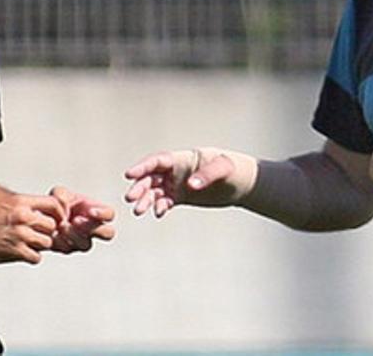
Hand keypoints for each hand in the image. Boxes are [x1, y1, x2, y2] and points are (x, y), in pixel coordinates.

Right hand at [0, 193, 64, 263]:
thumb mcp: (4, 203)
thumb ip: (24, 207)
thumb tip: (41, 212)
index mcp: (21, 202)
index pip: (53, 204)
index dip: (59, 213)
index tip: (59, 219)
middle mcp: (23, 217)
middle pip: (52, 225)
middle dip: (46, 231)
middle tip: (37, 234)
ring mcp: (21, 235)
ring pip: (47, 242)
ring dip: (39, 245)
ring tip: (27, 244)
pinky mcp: (16, 251)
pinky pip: (36, 257)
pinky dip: (31, 257)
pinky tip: (21, 253)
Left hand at [48, 186, 115, 252]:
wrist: (43, 217)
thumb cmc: (55, 203)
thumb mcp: (58, 193)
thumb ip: (62, 194)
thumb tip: (64, 204)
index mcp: (96, 211)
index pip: (110, 214)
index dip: (103, 214)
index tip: (90, 212)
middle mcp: (92, 228)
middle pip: (108, 234)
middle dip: (94, 228)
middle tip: (76, 220)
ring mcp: (82, 240)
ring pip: (86, 245)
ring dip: (74, 235)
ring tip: (62, 225)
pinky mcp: (68, 249)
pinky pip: (69, 249)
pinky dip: (61, 241)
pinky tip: (54, 233)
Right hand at [123, 147, 254, 216]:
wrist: (243, 183)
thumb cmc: (234, 169)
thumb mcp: (223, 169)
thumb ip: (207, 175)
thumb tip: (190, 185)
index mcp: (183, 158)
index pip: (158, 161)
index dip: (142, 166)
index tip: (129, 174)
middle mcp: (177, 170)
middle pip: (152, 177)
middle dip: (140, 187)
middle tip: (131, 199)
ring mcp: (178, 184)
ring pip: (155, 191)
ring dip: (146, 200)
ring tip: (138, 211)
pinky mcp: (182, 197)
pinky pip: (165, 202)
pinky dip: (159, 207)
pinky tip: (158, 213)